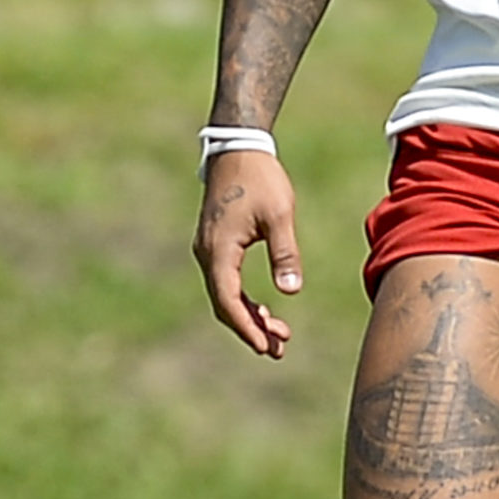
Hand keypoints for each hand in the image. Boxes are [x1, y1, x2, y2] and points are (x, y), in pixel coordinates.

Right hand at [194, 149, 303, 357]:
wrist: (238, 149)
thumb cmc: (261, 179)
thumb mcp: (279, 216)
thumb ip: (285, 254)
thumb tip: (291, 291)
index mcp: (219, 250)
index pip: (228, 299)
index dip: (246, 326)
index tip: (265, 346)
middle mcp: (207, 254)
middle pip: (224, 303)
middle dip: (250, 328)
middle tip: (278, 349)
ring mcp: (209, 251)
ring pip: (225, 295)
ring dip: (249, 316)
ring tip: (279, 336)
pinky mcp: (216, 246)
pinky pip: (226, 282)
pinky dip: (243, 299)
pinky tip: (265, 310)